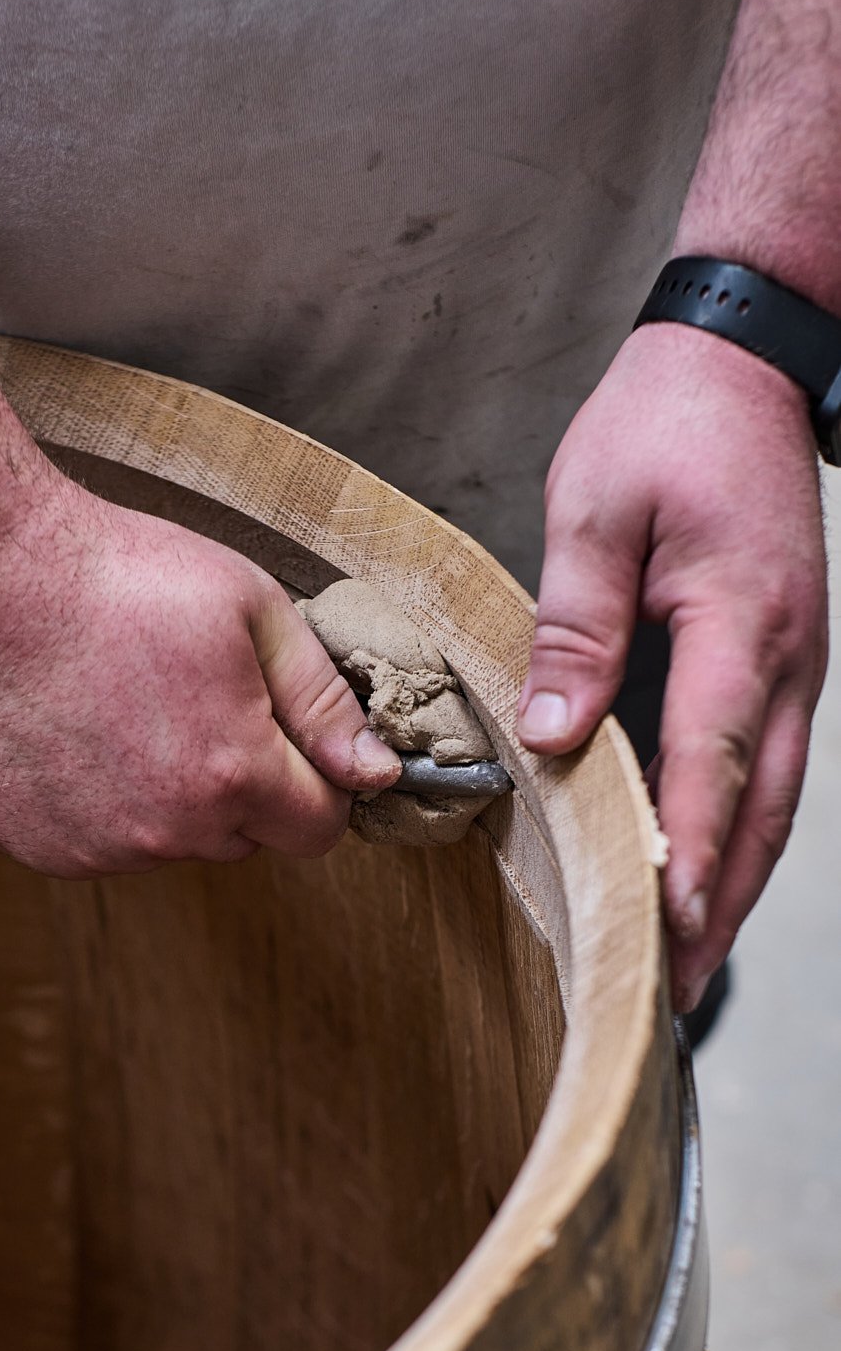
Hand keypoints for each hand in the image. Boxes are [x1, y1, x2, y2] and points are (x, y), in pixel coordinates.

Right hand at [0, 470, 401, 876]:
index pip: (317, 829)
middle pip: (241, 837)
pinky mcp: (35, 846)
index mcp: (231, 774)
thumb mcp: (252, 609)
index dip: (315, 781)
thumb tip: (379, 774)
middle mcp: (165, 831)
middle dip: (237, 785)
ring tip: (120, 706)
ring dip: (165, 796)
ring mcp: (94, 847)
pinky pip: (99, 843)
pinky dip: (98, 803)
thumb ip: (323, 703)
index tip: (284, 736)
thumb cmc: (116, 575)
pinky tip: (75, 732)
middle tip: (189, 699)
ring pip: (167, 842)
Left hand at [519, 323, 828, 1008]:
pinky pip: (768, 766)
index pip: (717, 759)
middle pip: (763, 808)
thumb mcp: (593, 511)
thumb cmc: (663, 423)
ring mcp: (797, 663)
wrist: (742, 358)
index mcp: (740, 620)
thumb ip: (575, 628)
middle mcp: (788, 657)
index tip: (670, 922)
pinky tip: (702, 876)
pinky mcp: (782, 661)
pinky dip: (738, 831)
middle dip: (721, 906)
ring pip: (776, 799)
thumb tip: (553, 737)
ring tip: (687, 965)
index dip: (691, 848)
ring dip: (734, 883)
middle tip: (673, 993)